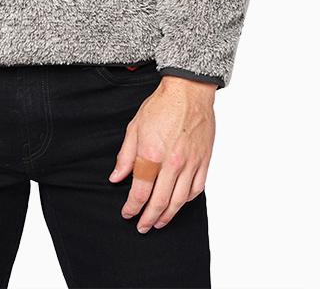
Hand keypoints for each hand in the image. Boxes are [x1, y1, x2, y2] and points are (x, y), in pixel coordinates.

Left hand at [108, 75, 215, 232]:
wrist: (188, 92)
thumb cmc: (161, 106)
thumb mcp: (135, 127)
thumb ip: (125, 156)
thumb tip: (116, 178)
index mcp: (151, 154)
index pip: (140, 191)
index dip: (132, 207)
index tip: (127, 213)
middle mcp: (171, 163)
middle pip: (159, 202)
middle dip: (148, 218)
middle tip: (142, 227)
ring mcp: (190, 164)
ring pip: (179, 201)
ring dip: (168, 216)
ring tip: (159, 223)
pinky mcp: (203, 161)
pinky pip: (197, 189)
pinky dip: (187, 201)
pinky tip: (179, 203)